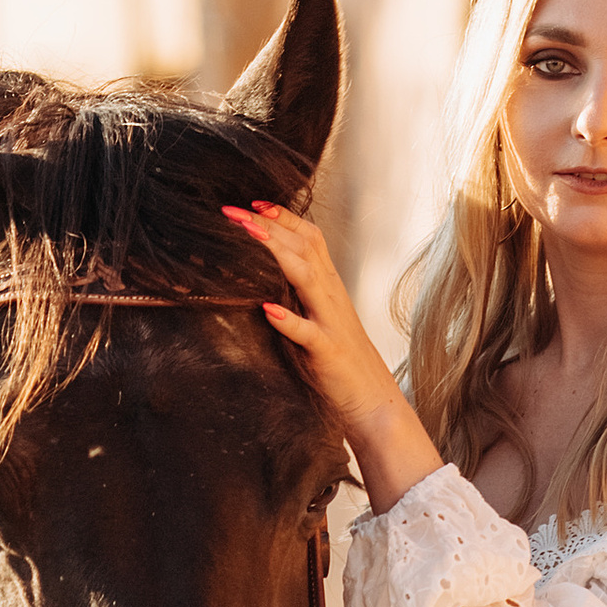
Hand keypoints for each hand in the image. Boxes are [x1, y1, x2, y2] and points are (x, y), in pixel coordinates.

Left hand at [226, 204, 445, 509]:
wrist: (373, 403)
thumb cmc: (340, 365)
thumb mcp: (317, 320)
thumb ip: (297, 296)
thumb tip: (262, 280)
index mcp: (329, 287)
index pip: (309, 238)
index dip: (283, 217)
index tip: (252, 203)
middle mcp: (332, 296)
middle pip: (304, 246)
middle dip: (268, 225)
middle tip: (232, 210)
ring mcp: (331, 322)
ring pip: (306, 276)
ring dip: (275, 253)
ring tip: (247, 235)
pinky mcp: (328, 352)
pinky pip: (308, 332)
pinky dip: (288, 319)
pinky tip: (266, 308)